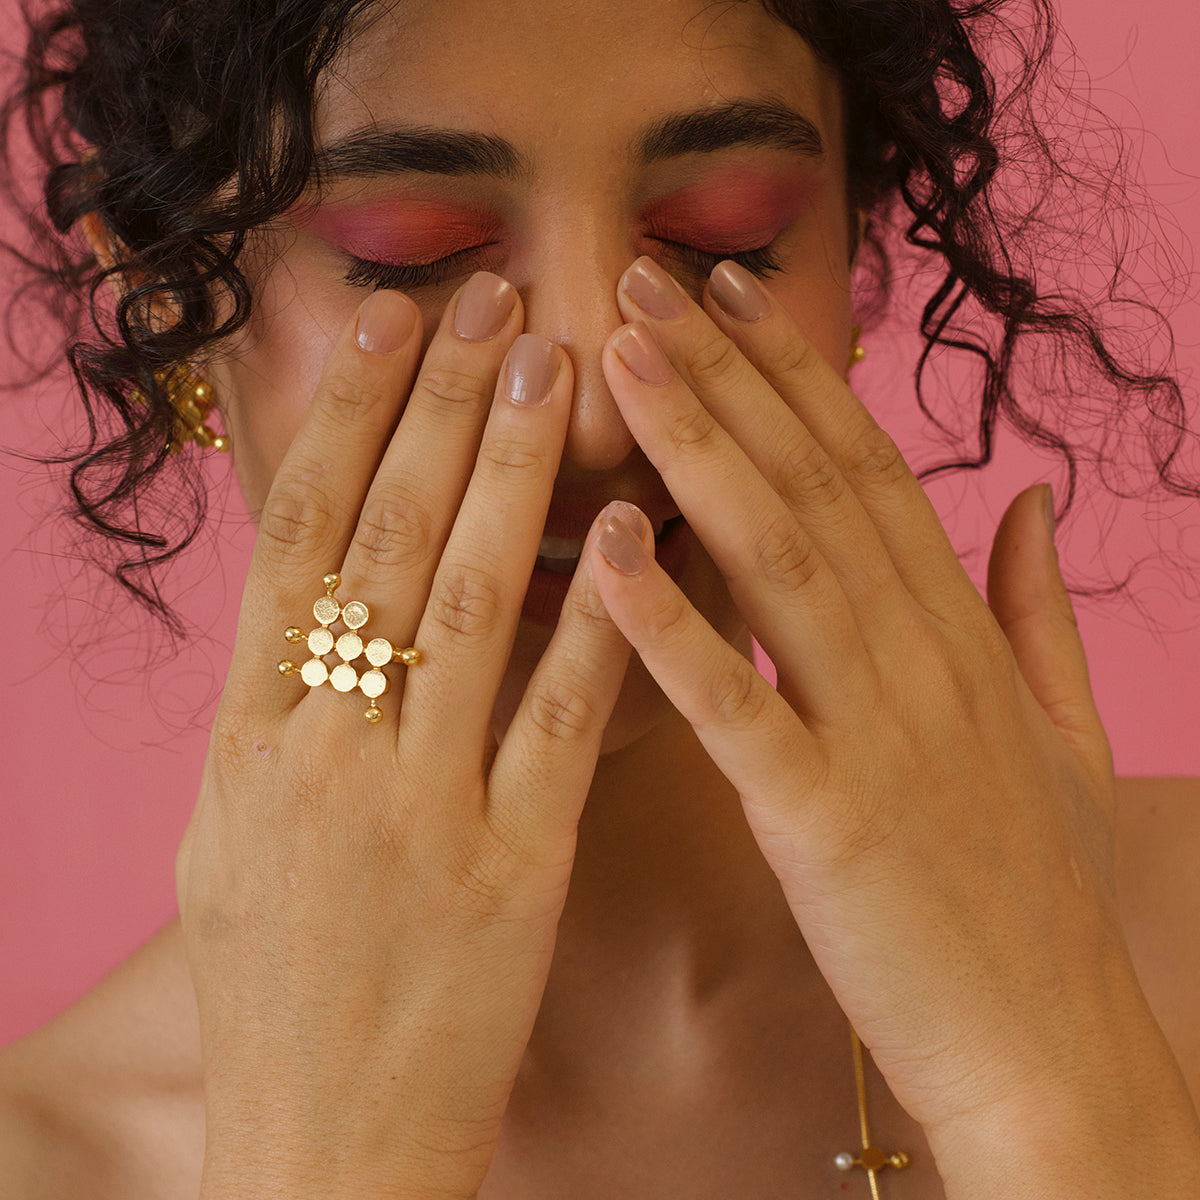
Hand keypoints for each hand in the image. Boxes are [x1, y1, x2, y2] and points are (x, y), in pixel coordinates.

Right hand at [175, 275, 630, 1199]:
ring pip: (476, 602)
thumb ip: (277, 714)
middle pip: (389, 541)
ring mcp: (420, 807)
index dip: (346, 418)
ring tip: (559, 369)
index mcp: (246, 738)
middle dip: (443, 408)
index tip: (392, 323)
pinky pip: (563, 718)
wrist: (323, 1148)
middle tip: (494, 302)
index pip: (297, 536)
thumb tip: (316, 597)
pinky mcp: (514, 869)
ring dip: (520, 474)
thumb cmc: (278, 989)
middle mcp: (324, 751)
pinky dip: (603, 618)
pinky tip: (639, 531)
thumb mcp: (233, 837)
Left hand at [586, 256, 1199, 1194]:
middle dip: (727, 374)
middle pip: (814, 484)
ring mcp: (879, 731)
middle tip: (646, 280)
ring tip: (623, 362)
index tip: (727, 290)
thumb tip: (1023, 496)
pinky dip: (674, 625)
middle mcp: (921, 656)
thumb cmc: (1034, 894)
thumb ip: (1035, 608)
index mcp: (957, 633)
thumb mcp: (1059, 734)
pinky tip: (610, 550)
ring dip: (698, 452)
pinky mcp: (829, 819)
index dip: (796, 371)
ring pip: (781, 560)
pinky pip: (740, 705)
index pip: (867, 467)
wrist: (1053, 1049)